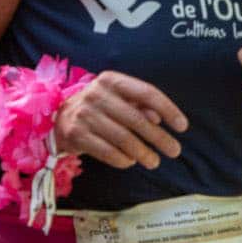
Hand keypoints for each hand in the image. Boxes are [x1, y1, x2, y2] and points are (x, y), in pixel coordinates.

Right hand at [53, 72, 187, 171]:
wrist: (59, 118)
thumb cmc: (99, 109)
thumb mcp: (118, 100)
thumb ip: (140, 106)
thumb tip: (158, 118)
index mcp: (111, 80)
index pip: (147, 92)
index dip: (168, 109)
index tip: (183, 127)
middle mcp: (96, 94)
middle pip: (136, 119)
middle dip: (159, 137)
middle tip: (175, 151)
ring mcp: (84, 114)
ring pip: (123, 139)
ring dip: (143, 153)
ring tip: (154, 162)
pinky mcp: (76, 134)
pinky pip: (107, 152)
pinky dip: (123, 160)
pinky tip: (131, 162)